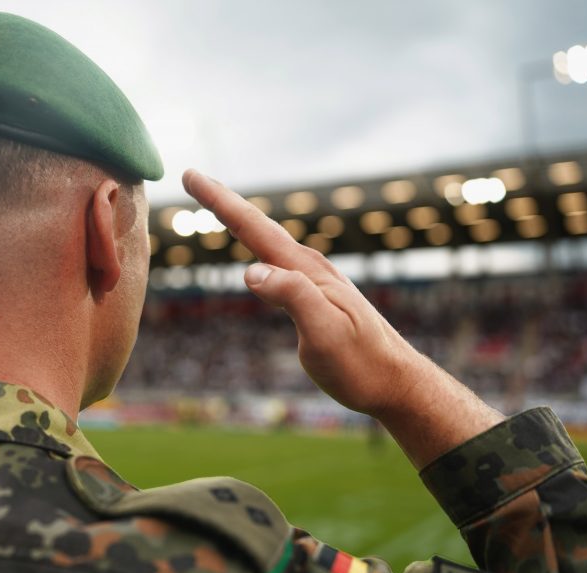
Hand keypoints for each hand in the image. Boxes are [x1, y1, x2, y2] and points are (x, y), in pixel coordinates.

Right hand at [182, 170, 501, 467]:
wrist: (396, 384)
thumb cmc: (360, 365)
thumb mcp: (324, 334)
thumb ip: (292, 296)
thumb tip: (251, 270)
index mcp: (306, 271)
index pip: (254, 228)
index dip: (219, 201)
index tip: (190, 175)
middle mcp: (310, 268)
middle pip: (259, 227)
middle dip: (224, 201)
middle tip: (192, 177)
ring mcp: (315, 282)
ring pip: (269, 242)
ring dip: (241, 221)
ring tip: (218, 206)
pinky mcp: (317, 298)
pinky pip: (279, 263)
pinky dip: (259, 248)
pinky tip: (258, 257)